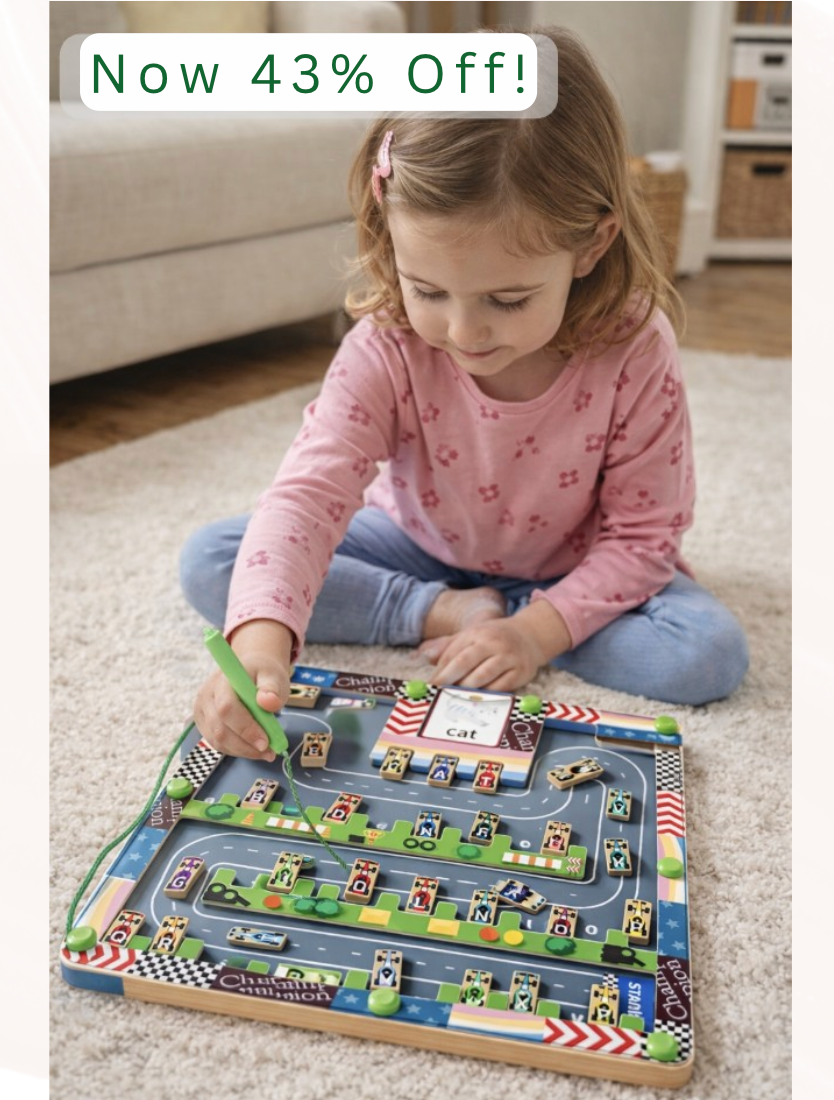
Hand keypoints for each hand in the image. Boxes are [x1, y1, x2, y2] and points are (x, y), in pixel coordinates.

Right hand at [193, 619, 293, 760]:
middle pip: (220, 729)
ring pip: (218, 741)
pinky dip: (237, 750)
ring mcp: (202, 711)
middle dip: (246, 745)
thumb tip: (269, 702)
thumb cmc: (262, 673)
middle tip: (270, 752)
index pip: (226, 708)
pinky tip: (254, 748)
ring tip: (266, 752)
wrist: (250, 669)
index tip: (266, 742)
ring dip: (243, 751)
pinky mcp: (204, 723)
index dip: (245, 728)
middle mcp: (206, 696)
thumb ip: (272, 688)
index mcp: (222, 681)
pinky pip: (218, 743)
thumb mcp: (273, 675)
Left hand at [422, 601, 571, 693]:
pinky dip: (487, 695)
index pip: (453, 652)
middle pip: (465, 662)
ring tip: (455, 699)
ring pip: (483, 676)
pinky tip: (478, 700)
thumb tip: (425, 656)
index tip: (430, 685)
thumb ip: (449, 646)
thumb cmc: (494, 639)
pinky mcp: (520, 671)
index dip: (440, 670)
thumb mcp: (472, 635)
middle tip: (439, 694)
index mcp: (476, 632)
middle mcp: (492, 642)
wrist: (530, 635)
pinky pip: (501, 687)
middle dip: (449, 679)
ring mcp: (507, 656)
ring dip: (467, 689)